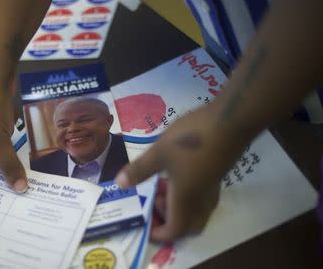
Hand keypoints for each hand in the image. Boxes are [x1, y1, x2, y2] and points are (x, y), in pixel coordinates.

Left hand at [116, 104, 248, 240]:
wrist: (232, 120)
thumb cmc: (193, 137)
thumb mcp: (160, 152)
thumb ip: (140, 170)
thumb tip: (120, 185)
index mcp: (187, 198)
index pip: (175, 230)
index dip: (158, 233)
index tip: (144, 222)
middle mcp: (202, 199)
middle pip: (189, 226)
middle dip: (169, 222)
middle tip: (153, 203)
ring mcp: (213, 187)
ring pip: (197, 212)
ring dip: (178, 208)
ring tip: (162, 186)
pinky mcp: (217, 174)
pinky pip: (202, 198)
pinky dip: (187, 196)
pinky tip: (176, 175)